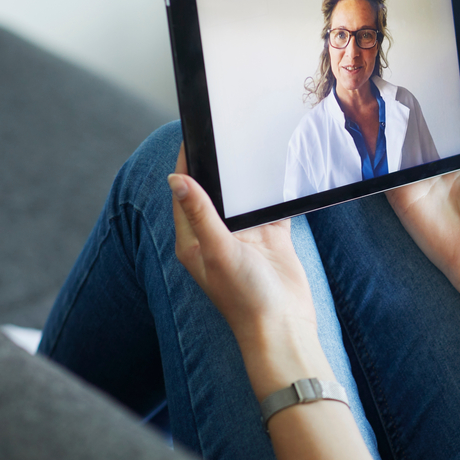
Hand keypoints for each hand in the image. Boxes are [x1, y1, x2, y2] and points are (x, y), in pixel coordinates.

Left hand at [167, 141, 319, 356]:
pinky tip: (278, 172)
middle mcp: (217, 236)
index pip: (183, 193)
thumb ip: (200, 213)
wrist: (284, 326)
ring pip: (242, 197)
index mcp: (194, 240)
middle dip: (217, 165)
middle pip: (213, 191)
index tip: (192, 135)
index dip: (186, 163)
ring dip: (245, 178)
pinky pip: (271, 207)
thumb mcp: (218, 250)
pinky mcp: (271, 239)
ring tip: (249, 143)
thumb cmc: (245, 297)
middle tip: (224, 132)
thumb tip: (175, 178)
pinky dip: (274, 192)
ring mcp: (245, 237)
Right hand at [387, 102, 459, 325]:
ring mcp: (421, 185)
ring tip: (386, 102)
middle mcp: (443, 172)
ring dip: (394, 132)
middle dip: (415, 116)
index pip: (453, 132)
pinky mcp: (404, 198)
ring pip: (403, 150)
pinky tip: (377, 133)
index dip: (446, 111)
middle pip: (425, 137)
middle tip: (407, 84)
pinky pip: (388, 173)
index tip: (439, 83)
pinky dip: (381, 156)